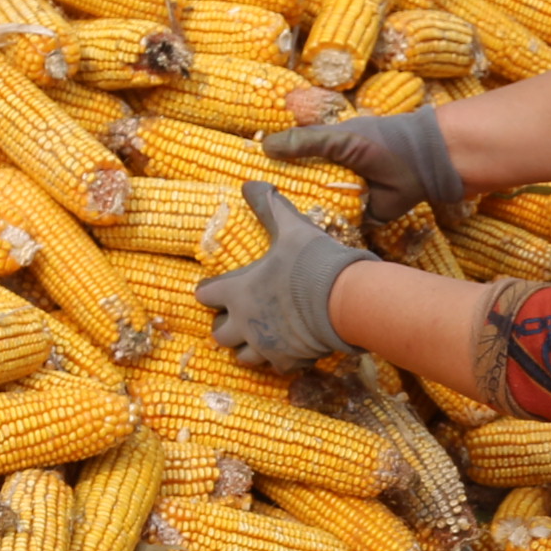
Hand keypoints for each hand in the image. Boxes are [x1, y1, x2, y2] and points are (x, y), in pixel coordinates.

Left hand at [198, 182, 372, 367]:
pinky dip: (278, 359)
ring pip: (243, 357)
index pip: (205, 295)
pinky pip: (276, 367)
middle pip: (219, 335)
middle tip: (239, 315)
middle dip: (225, 326)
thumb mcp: (291, 228)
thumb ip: (270, 207)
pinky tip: (289, 347)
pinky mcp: (289, 361)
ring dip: (247, 347)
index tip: (218, 288)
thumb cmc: (312, 261)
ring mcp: (266, 346)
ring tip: (260, 335)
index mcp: (238, 291)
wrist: (345, 299)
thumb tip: (250, 183)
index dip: (209, 291)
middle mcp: (245, 324)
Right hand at [259, 105, 462, 230]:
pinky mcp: (356, 220)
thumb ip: (304, 141)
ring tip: (265, 235)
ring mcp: (341, 200)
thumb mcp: (338, 138)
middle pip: (296, 192)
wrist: (419, 164)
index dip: (269, 172)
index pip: (288, 164)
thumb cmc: (379, 142)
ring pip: (313, 212)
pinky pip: (334, 228)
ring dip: (297, 221)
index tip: (243, 183)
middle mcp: (327, 177)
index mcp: (321, 154)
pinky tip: (298, 244)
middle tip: (250, 215)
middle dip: (278, 203)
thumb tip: (264, 147)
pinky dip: (322, 233)